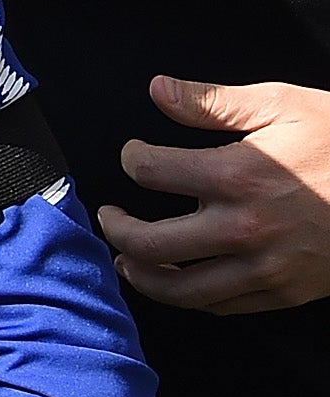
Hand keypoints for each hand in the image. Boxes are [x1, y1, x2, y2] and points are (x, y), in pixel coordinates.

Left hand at [99, 76, 329, 312]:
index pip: (151, 171)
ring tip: (127, 259)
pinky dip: (191, 297)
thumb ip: (214, 101)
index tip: (136, 155)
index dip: (132, 159)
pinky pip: (223, 306)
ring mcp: (267, 267)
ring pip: (181, 288)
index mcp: (240, 175)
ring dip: (142, 274)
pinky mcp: (286, 292)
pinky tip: (178, 280)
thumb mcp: (284, 105)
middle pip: (150, 241)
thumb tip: (157, 90)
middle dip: (116, 227)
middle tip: (109, 215)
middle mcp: (246, 227)